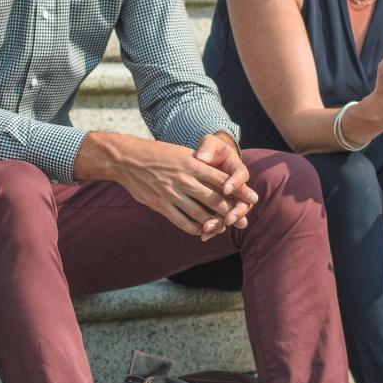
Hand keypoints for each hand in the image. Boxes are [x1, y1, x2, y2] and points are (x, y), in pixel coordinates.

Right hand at [80, 132, 235, 236]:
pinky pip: (181, 221)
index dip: (240, 190)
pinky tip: (201, 230)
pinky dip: (194, 228)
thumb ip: (199, 164)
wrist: (128, 159)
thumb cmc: (157, 153)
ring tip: (223, 228)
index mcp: (193, 164)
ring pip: (200, 213)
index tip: (254, 198)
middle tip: (242, 220)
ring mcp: (172, 193)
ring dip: (214, 223)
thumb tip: (218, 174)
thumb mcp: (181, 153)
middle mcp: (185, 179)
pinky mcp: (161, 205)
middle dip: (231, 212)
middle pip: (215, 199)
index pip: (223, 179)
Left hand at [193, 132, 256, 239]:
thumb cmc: (210, 150)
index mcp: (237, 169)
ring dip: (223, 223)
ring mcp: (231, 200)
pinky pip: (221, 221)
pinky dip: (213, 228)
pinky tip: (203, 235)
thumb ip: (207, 149)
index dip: (236, 184)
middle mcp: (238, 188)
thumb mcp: (209, 144)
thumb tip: (201, 158)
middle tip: (228, 219)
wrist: (207, 160)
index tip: (226, 189)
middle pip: (244, 202)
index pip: (242, 176)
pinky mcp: (220, 209)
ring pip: (233, 215)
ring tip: (209, 229)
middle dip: (236, 212)